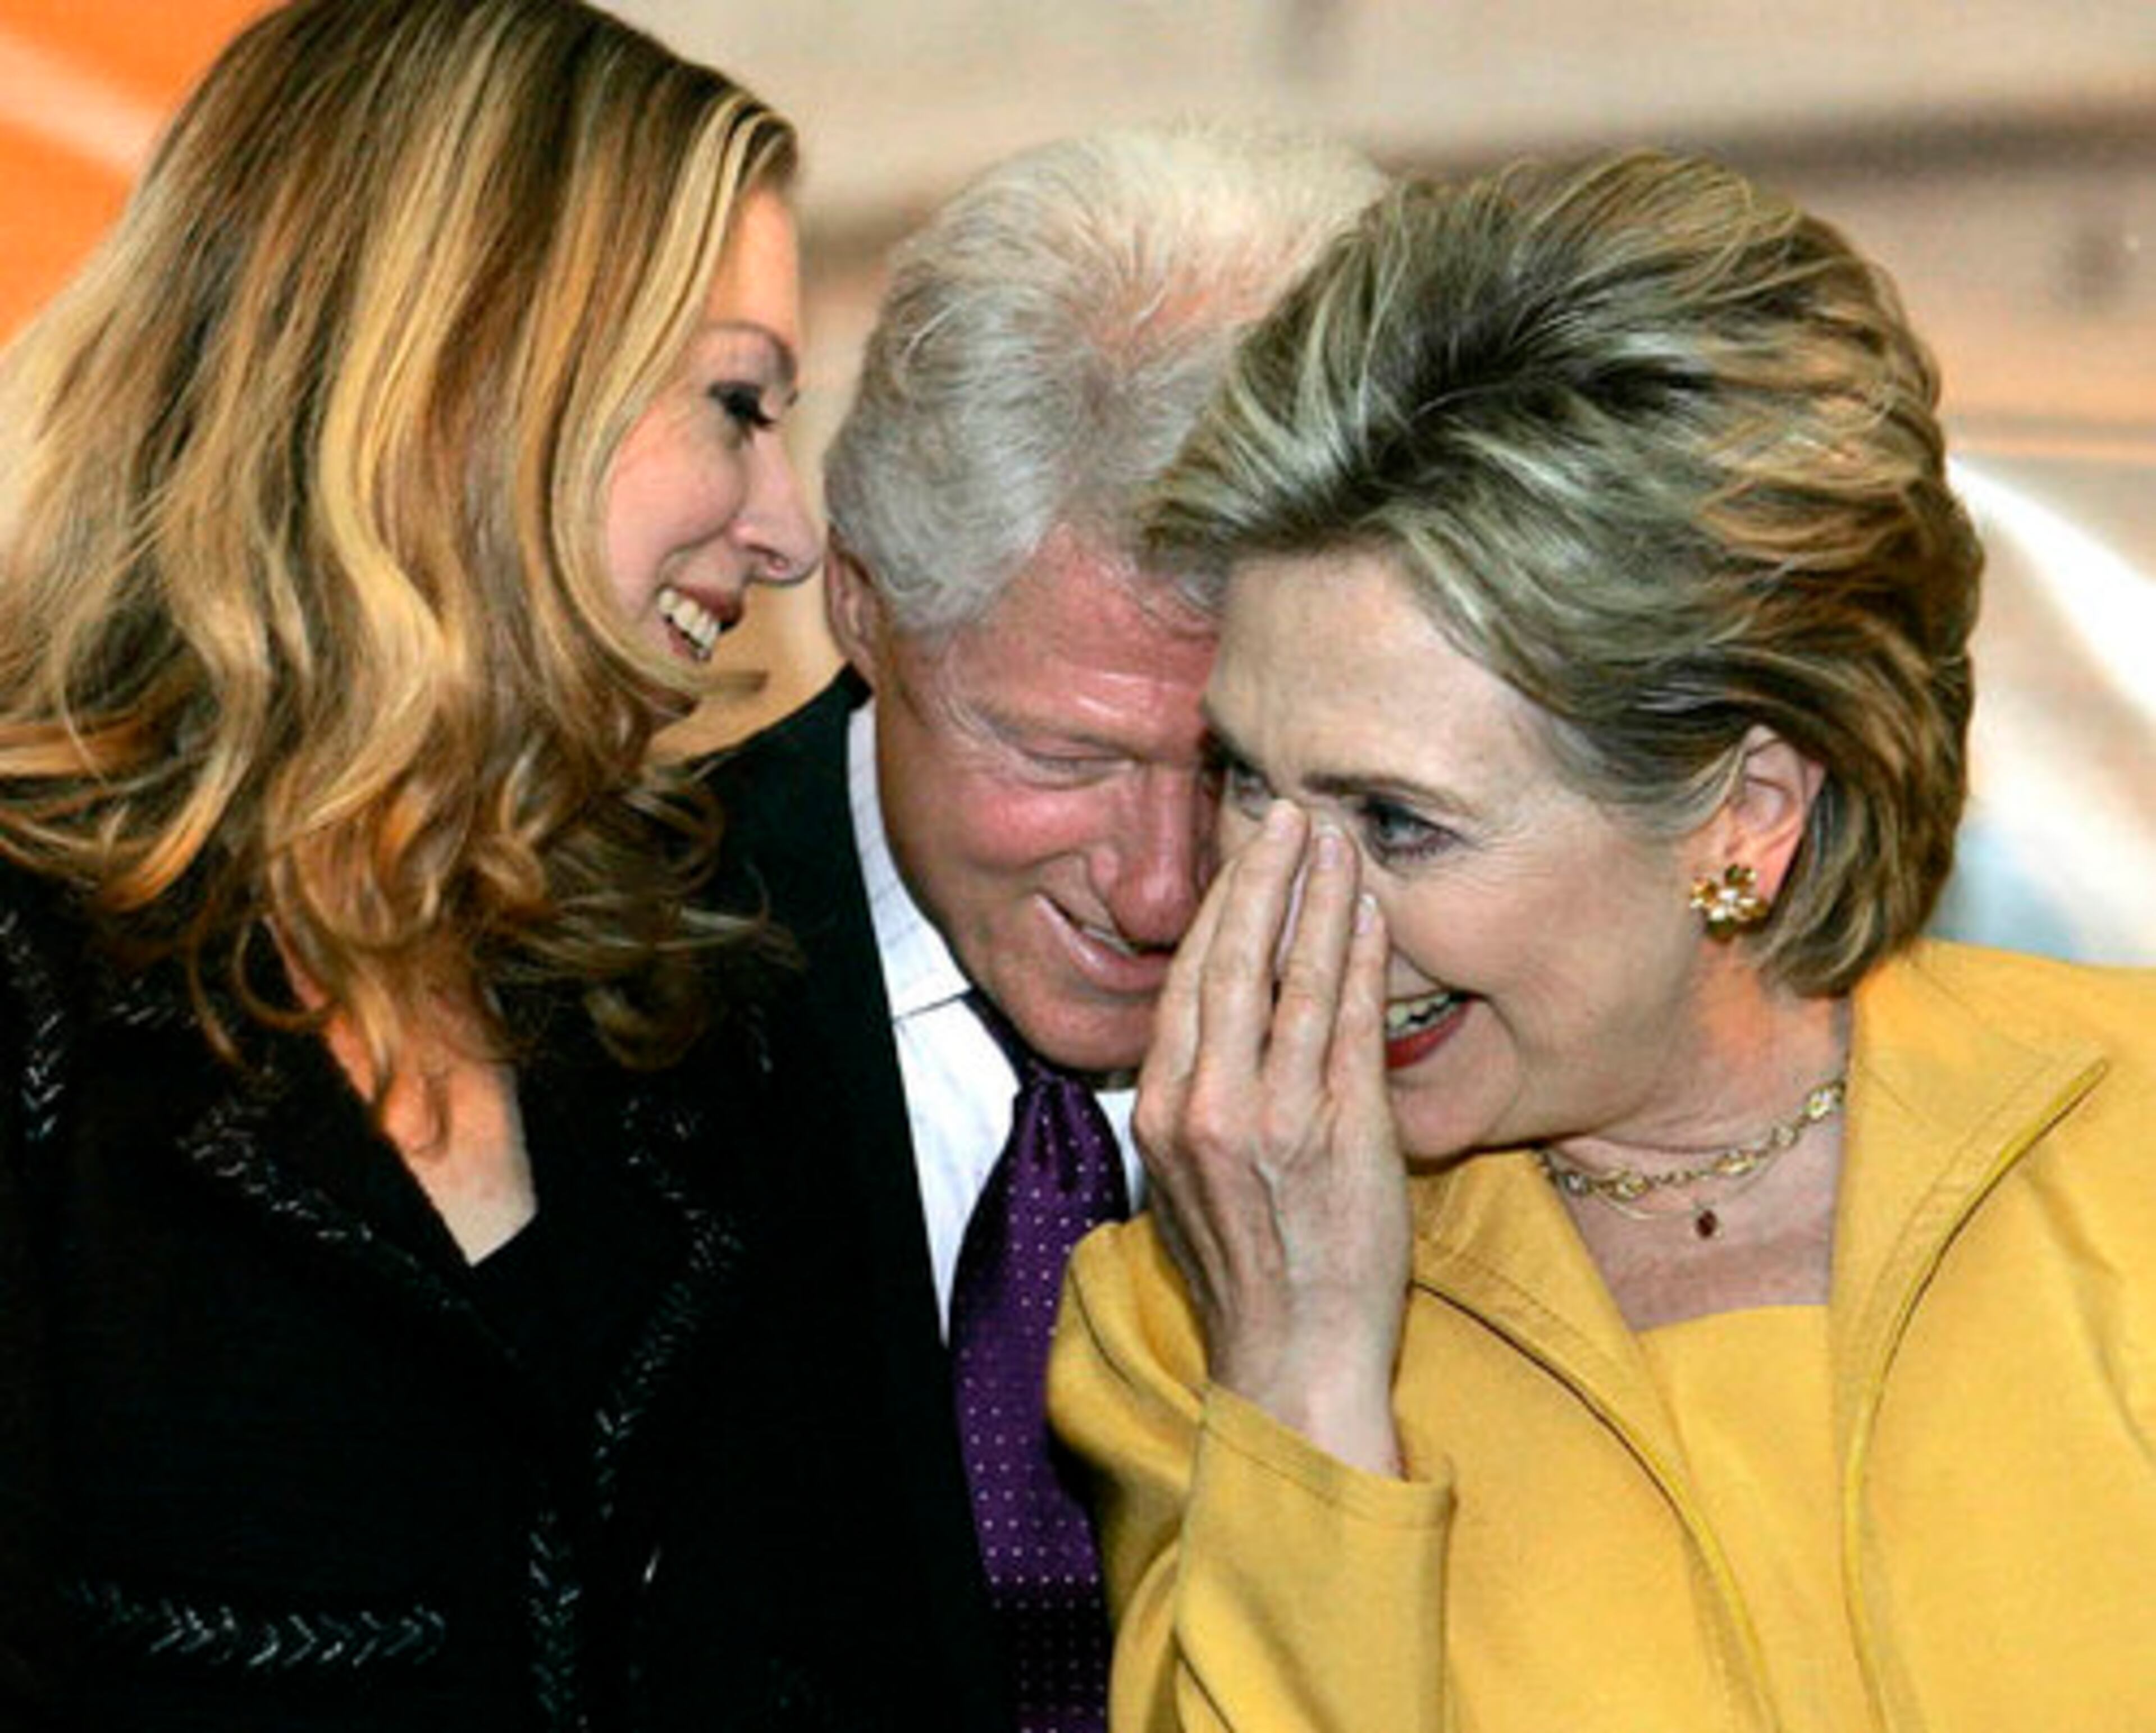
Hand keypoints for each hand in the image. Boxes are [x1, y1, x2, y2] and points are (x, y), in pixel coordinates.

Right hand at [1135, 800, 1411, 1475]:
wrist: (1291, 1357)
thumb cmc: (1244, 1269)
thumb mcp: (1184, 1175)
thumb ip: (1193, 1094)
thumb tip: (1211, 1024)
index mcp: (1161, 1108)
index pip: (1188, 980)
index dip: (1217, 908)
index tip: (1242, 858)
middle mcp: (1208, 1104)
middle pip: (1233, 960)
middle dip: (1262, 876)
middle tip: (1288, 813)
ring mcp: (1276, 1117)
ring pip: (1295, 978)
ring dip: (1320, 898)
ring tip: (1337, 840)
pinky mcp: (1344, 1134)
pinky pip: (1351, 1024)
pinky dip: (1360, 961)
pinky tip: (1372, 914)